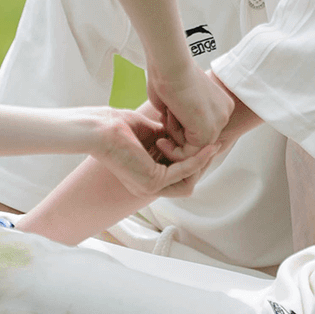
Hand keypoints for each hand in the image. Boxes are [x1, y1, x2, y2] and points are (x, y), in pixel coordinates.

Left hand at [90, 103, 218, 197]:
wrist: (98, 127)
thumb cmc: (116, 125)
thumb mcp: (150, 133)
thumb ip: (166, 138)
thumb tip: (184, 135)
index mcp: (143, 177)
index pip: (176, 173)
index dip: (193, 159)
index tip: (207, 142)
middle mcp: (146, 186)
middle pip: (186, 180)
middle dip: (202, 163)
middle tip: (216, 144)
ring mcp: (149, 187)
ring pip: (188, 179)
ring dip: (202, 162)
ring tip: (214, 144)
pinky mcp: (152, 181)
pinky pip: (184, 171)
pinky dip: (198, 160)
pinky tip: (208, 146)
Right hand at [146, 64, 232, 149]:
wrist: (170, 66)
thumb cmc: (168, 75)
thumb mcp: (179, 100)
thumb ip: (182, 116)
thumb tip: (175, 130)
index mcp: (220, 103)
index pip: (200, 128)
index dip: (179, 126)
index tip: (167, 114)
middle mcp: (224, 113)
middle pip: (198, 140)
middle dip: (176, 133)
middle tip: (165, 116)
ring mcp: (219, 123)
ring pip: (192, 148)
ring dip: (173, 136)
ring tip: (166, 116)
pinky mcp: (207, 132)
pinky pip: (187, 153)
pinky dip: (172, 148)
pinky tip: (164, 131)